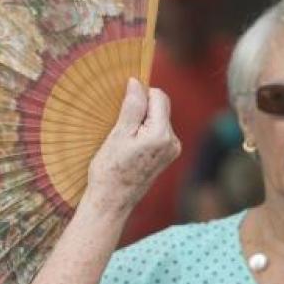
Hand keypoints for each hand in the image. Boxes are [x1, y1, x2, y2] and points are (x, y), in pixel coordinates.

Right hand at [85, 79, 179, 215]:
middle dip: (141, 110)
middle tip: (122, 129)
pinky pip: (157, 132)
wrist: (111, 201)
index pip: (158, 96)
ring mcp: (172, 150)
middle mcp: (173, 141)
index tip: (122, 109)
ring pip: (158, 119)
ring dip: (141, 122)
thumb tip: (137, 82)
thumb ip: (132, 106)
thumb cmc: (110, 170)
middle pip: (160, 107)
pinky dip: (144, 133)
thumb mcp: (118, 134)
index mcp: (162, 134)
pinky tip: (131, 147)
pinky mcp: (167, 156)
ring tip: (125, 141)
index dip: (140, 96)